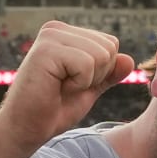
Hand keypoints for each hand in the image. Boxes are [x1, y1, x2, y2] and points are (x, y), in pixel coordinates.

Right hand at [0, 21, 133, 151]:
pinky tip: (55, 86)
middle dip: (96, 75)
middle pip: (109, 47)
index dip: (101, 71)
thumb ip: (109, 73)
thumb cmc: (54, 109)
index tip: (73, 83)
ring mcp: (50, 37)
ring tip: (60, 86)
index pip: (111, 44)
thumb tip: (129, 59)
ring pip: (101, 55)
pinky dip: (79, 83)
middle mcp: (56, 29)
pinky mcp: (45, 50)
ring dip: (87, 80)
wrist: (27, 129)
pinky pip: (87, 64)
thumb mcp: (89, 88)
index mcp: (66, 33)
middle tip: (66, 86)